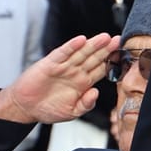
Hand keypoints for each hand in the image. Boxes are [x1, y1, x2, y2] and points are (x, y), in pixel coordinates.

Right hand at [0, 34, 118, 124]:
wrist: (26, 107)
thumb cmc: (48, 109)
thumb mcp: (72, 112)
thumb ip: (86, 104)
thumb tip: (96, 93)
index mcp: (83, 83)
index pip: (101, 70)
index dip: (111, 63)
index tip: (123, 57)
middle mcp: (75, 72)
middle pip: (94, 58)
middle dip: (106, 49)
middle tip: (119, 40)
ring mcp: (64, 66)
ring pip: (81, 53)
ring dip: (93, 44)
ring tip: (105, 37)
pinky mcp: (51, 64)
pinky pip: (63, 53)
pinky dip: (71, 46)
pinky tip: (81, 40)